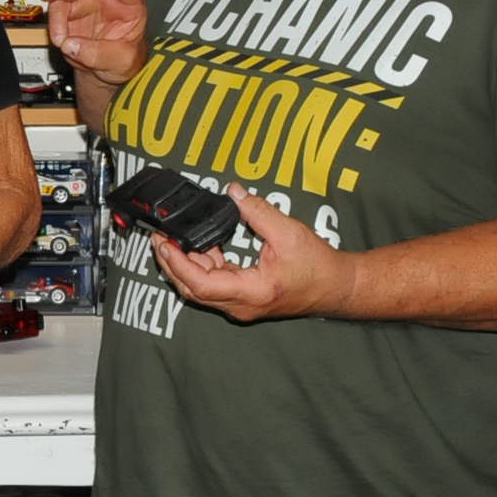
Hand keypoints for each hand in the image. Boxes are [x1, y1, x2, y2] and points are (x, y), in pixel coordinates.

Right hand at [37, 0, 148, 92]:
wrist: (104, 71)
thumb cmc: (121, 60)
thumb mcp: (120, 61)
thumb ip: (99, 54)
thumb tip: (73, 45)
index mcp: (129, 4)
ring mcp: (85, 1)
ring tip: (49, 4)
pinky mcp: (67, 11)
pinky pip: (55, 10)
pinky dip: (55, 25)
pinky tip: (62, 38)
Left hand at [151, 185, 353, 323]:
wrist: (337, 287)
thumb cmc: (318, 266)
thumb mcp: (288, 232)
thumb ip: (257, 211)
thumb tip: (233, 192)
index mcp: (251, 292)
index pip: (200, 284)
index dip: (177, 263)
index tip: (164, 243)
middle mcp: (241, 304)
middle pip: (192, 289)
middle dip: (172, 263)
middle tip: (159, 237)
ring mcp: (240, 304)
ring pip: (200, 288)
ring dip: (185, 264)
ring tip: (174, 238)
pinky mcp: (243, 298)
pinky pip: (213, 284)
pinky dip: (203, 265)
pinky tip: (203, 245)